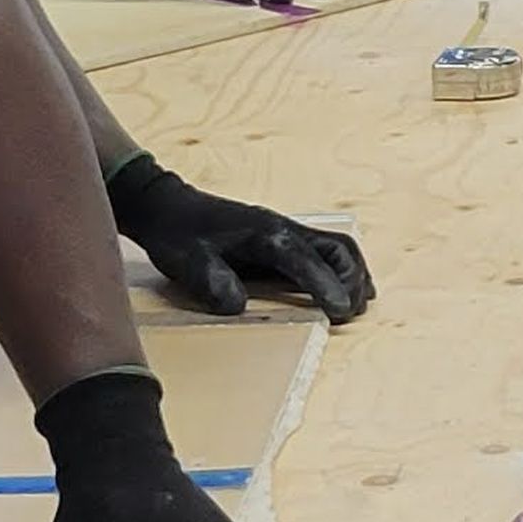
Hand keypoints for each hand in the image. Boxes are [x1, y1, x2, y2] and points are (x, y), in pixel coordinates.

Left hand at [105, 154, 374, 321]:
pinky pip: (326, 249)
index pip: (306, 260)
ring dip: (353, 274)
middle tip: (349, 314)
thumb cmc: (178, 235)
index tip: (340, 312)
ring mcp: (286, 231)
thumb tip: (239, 305)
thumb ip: (212, 282)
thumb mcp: (187, 262)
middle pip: (337, 249)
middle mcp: (283, 229)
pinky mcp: (283, 238)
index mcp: (264, 234)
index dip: (327, 287)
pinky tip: (344, 289)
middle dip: (351, 281)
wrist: (167, 207)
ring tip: (355, 305)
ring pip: (337, 247)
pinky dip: (343, 268)